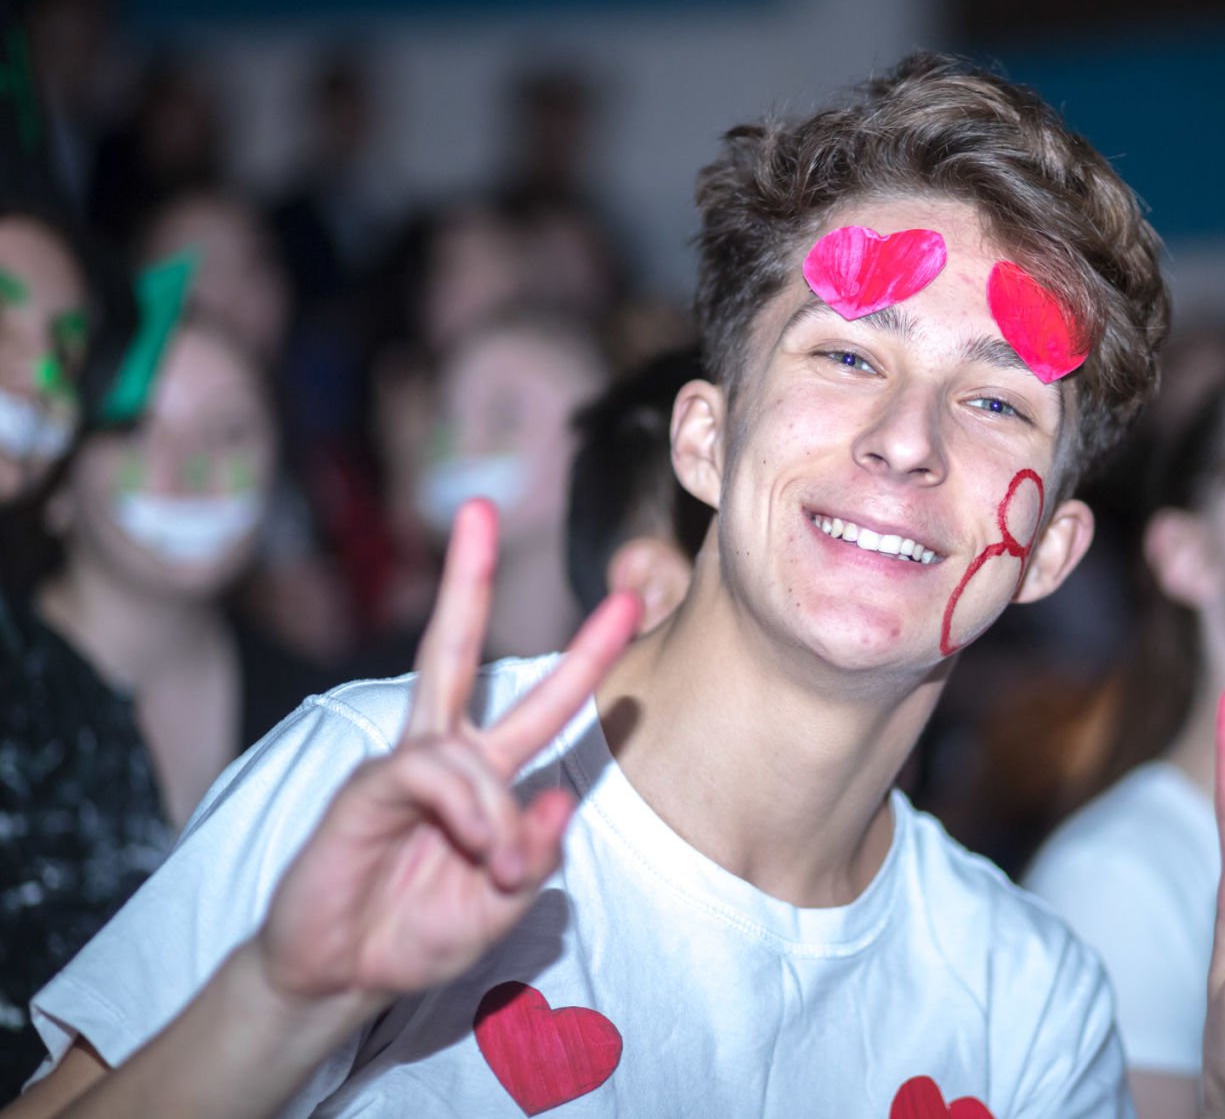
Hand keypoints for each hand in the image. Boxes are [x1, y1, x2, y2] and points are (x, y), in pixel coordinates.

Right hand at [259, 500, 639, 1010]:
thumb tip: (557, 802)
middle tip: (477, 506)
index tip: (627, 601)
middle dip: (467, 578)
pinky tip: (472, 846)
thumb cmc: (418, 931)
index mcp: (483, 772)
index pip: (541, 701)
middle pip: (454, 648)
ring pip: (469, 749)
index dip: (585, 654)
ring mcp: (402, 767)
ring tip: (494, 871)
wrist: (340, 975)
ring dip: (498, 818)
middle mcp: (443, 754)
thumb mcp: (502, 904)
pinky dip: (467, 812)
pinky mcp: (366, 789)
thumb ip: (535, 857)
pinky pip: (432, 776)